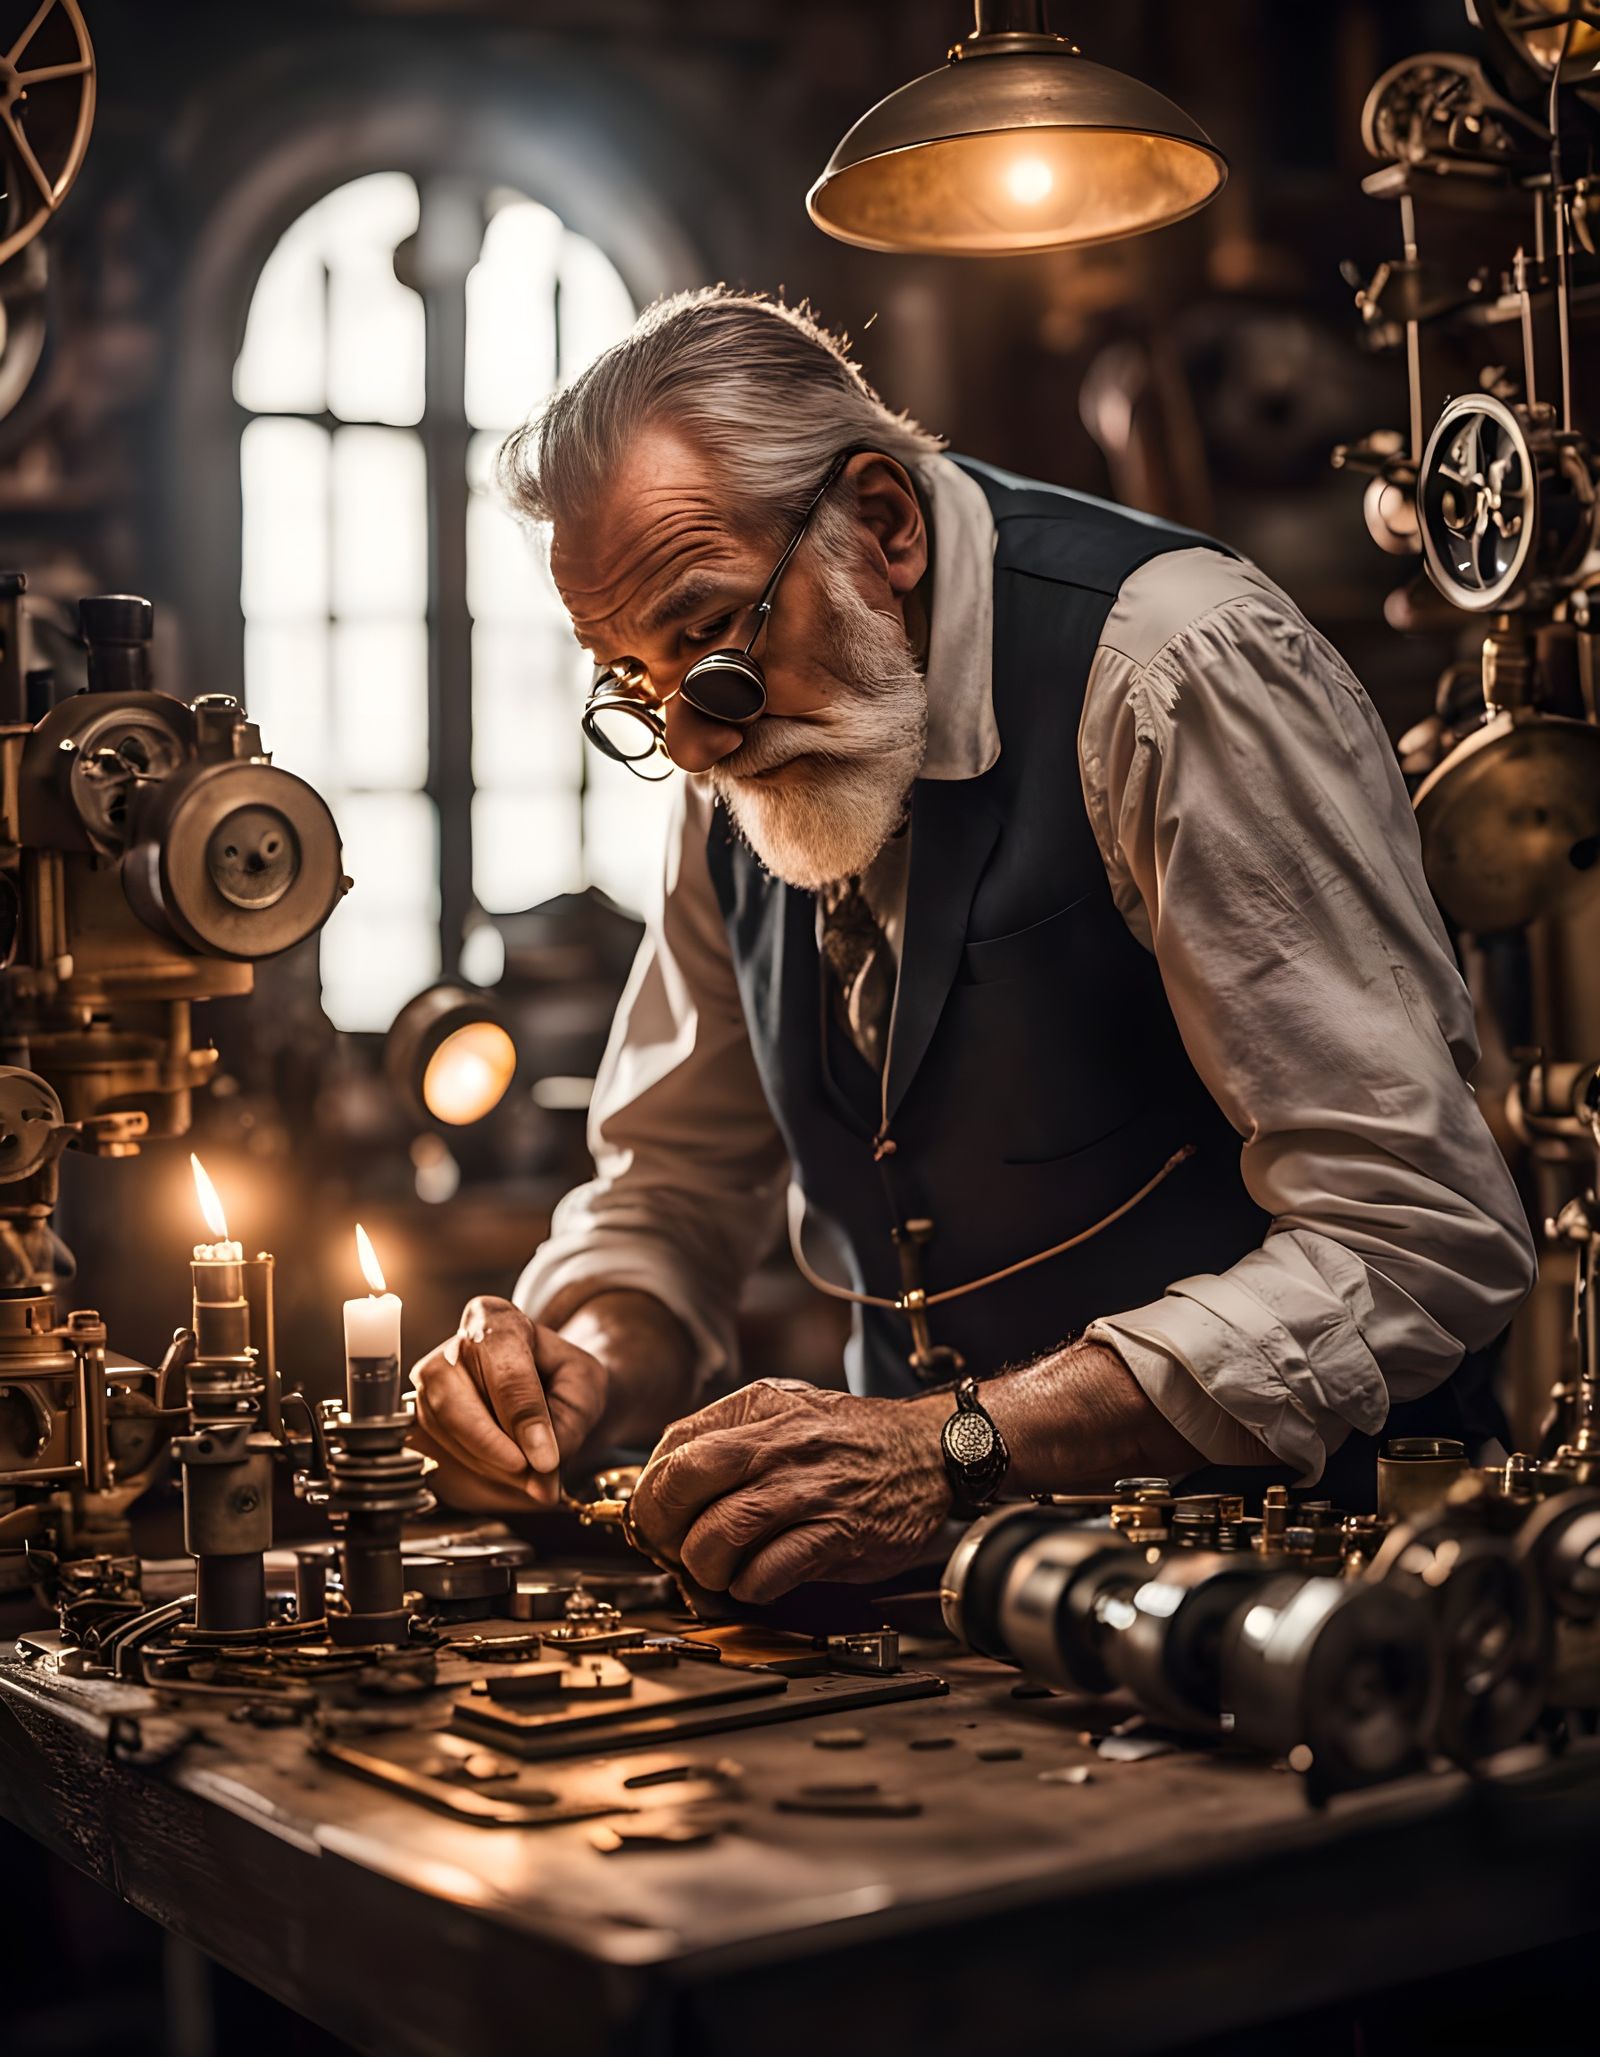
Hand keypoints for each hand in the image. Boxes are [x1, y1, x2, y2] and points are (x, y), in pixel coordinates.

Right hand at [409, 1295, 608, 1510]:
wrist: (544, 1377)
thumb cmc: (561, 1374)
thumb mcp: (583, 1386)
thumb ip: (568, 1420)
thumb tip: (541, 1465)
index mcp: (496, 1319)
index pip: (505, 1371)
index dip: (524, 1418)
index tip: (545, 1458)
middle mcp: (456, 1343)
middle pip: (455, 1396)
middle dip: (492, 1444)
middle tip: (528, 1472)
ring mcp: (432, 1375)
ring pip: (443, 1424)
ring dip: (486, 1461)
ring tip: (528, 1477)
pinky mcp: (423, 1407)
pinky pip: (438, 1443)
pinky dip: (475, 1465)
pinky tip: (506, 1471)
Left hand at [629, 1380, 951, 1603]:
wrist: (930, 1450)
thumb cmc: (852, 1439)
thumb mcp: (787, 1410)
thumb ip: (731, 1435)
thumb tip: (666, 1480)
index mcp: (761, 1406)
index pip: (676, 1443)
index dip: (651, 1489)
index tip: (653, 1514)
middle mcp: (781, 1442)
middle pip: (685, 1480)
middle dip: (662, 1524)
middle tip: (670, 1545)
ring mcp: (809, 1488)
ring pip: (720, 1531)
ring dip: (704, 1563)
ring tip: (715, 1569)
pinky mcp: (837, 1534)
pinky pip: (767, 1571)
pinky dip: (749, 1586)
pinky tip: (755, 1580)